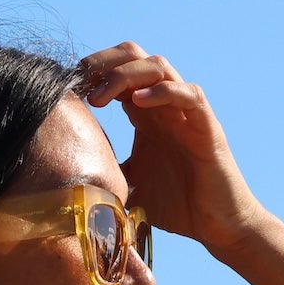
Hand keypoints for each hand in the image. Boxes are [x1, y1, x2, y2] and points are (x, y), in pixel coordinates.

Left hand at [78, 43, 266, 259]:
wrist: (215, 226)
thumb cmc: (177, 206)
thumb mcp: (128, 189)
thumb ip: (106, 176)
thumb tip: (69, 184)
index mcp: (146, 115)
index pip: (118, 73)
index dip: (93, 73)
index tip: (67, 88)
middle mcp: (165, 105)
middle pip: (135, 57)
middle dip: (105, 62)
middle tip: (80, 80)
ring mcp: (187, 112)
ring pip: (158, 67)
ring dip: (125, 75)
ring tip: (100, 96)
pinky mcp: (207, 127)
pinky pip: (189, 94)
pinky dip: (163, 92)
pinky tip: (138, 102)